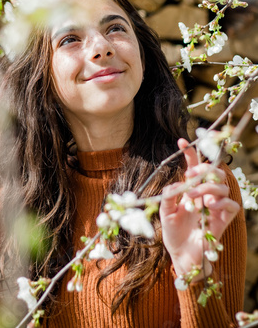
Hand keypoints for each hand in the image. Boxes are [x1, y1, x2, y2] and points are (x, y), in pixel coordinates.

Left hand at [159, 138, 239, 279]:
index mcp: (191, 189)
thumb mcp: (165, 212)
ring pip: (223, 186)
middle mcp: (205, 195)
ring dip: (207, 188)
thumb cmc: (173, 233)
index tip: (182, 141)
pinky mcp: (223, 220)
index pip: (194, 166)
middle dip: (203, 168)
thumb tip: (176, 185)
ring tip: (194, 198)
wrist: (181, 256)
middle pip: (214, 172)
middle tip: (189, 175)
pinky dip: (222, 202)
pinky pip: (232, 205)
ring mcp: (215, 206)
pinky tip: (210, 206)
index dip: (191, 153)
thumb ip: (169, 196)